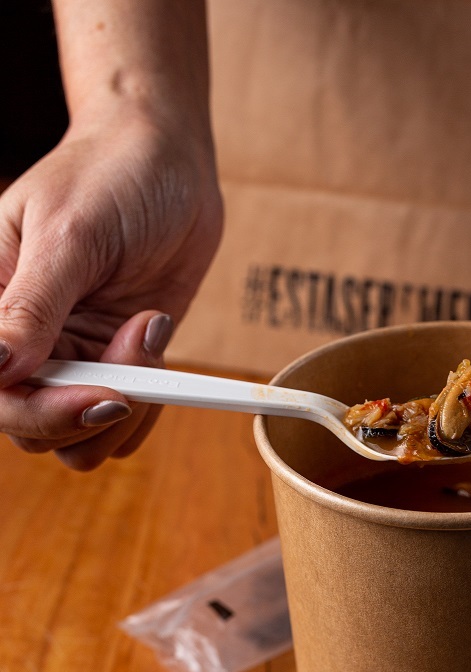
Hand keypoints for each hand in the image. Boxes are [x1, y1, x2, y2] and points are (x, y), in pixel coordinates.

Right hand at [0, 112, 222, 469]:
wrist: (168, 159)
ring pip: (83, 436)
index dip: (40, 411)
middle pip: (36, 428)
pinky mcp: (117, 361)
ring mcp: (73, 358)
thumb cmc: (107, 175)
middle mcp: (26, 344)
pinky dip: (152, 399)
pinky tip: (156, 336)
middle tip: (138, 346)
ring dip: (129, 403)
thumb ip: (31, 308)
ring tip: (148, 330)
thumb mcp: (67, 235)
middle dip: (93, 406)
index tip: (102, 394)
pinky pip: (127, 421)